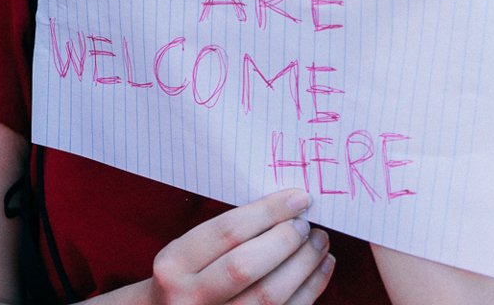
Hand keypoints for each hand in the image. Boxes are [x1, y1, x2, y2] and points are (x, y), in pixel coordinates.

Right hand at [147, 190, 334, 304]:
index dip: (266, 212)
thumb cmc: (188, 277)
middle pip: (245, 266)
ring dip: (303, 265)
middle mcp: (189, 297)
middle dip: (284, 241)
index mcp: (172, 266)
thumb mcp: (187, 253)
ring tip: (319, 243)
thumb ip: (224, 236)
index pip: (225, 233)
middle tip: (306, 224)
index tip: (297, 198)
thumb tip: (282, 208)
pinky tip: (321, 268)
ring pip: (269, 296)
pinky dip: (310, 289)